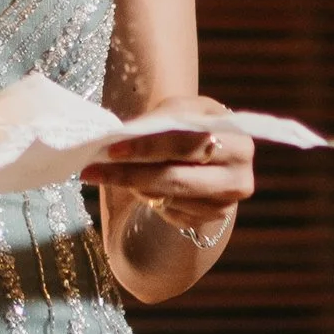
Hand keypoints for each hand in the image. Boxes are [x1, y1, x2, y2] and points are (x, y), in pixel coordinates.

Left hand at [96, 92, 256, 223]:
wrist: (209, 150)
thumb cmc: (191, 125)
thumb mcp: (178, 111)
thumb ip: (156, 123)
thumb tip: (120, 138)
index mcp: (238, 139)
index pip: (188, 144)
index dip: (149, 147)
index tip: (113, 149)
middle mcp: (238, 176)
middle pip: (177, 179)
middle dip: (132, 174)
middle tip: (95, 170)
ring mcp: (226, 204)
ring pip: (170, 199)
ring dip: (134, 187)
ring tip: (107, 175)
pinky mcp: (210, 221)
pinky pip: (172, 214)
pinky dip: (149, 200)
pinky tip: (136, 186)